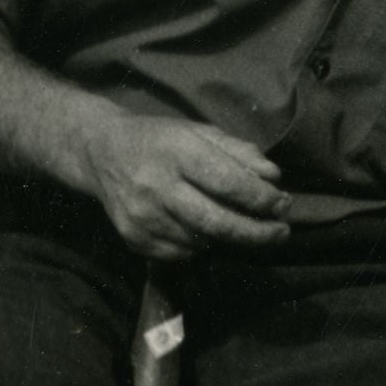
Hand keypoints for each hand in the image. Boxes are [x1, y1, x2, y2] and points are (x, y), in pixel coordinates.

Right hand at [79, 106, 287, 256]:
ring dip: (232, 240)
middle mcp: (155, 186)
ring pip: (200, 241)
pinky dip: (203, 247)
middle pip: (215, 221)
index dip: (261, 198)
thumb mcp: (202, 132)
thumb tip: (273, 178)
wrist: (101, 153)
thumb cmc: (162, 140)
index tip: (284, 205)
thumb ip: (240, 152)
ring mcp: (141, 216)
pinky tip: (211, 234)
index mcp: (177, 153)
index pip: (228, 183)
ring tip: (250, 230)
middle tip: (281, 232)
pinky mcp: (132, 237)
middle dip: (256, 232)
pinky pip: (180, 253)